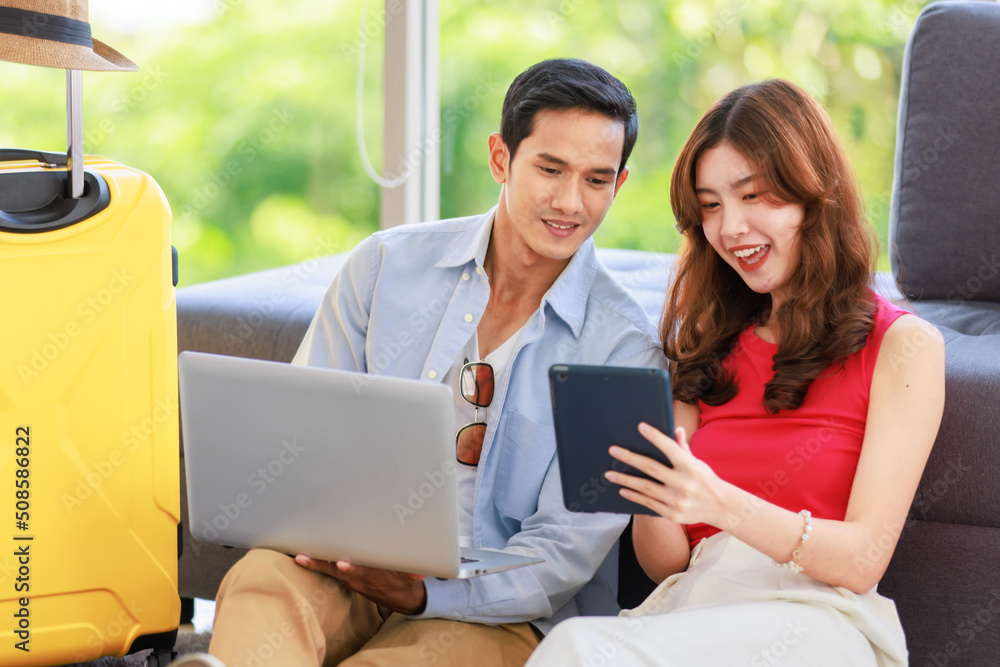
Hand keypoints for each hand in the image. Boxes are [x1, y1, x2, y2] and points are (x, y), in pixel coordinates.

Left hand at [294, 555, 427, 614]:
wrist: (403, 598)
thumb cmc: (406, 580)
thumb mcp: (412, 577)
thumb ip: (414, 573)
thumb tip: (421, 573)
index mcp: (372, 577)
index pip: (358, 572)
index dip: (349, 569)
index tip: (341, 564)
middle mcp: (358, 579)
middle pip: (336, 571)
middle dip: (321, 564)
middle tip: (304, 558)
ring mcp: (351, 581)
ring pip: (330, 570)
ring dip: (314, 563)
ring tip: (298, 556)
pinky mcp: (348, 579)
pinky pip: (330, 571)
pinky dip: (318, 564)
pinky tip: (304, 556)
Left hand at [605, 423, 728, 526]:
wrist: (721, 507)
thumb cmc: (706, 480)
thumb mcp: (697, 463)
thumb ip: (683, 448)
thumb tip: (675, 429)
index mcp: (691, 467)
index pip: (670, 449)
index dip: (655, 437)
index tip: (640, 427)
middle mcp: (684, 484)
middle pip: (651, 468)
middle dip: (630, 458)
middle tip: (613, 451)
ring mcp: (678, 501)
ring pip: (646, 488)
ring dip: (625, 480)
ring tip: (609, 473)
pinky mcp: (673, 514)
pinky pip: (649, 504)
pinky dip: (634, 496)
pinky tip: (622, 490)